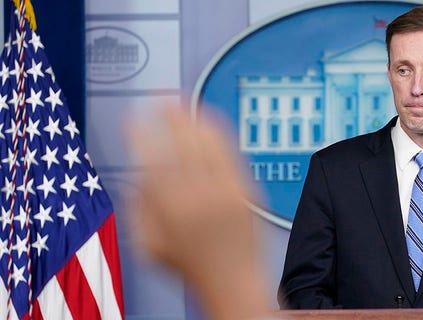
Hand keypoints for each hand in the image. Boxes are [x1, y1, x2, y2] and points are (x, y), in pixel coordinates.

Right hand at [125, 103, 268, 319]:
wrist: (234, 282)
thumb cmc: (190, 266)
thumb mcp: (148, 245)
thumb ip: (138, 208)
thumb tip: (136, 175)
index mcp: (170, 210)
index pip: (151, 159)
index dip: (139, 134)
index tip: (132, 119)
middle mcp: (200, 196)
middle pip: (183, 142)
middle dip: (170, 115)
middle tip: (162, 99)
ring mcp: (227, 191)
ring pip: (209, 142)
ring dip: (195, 117)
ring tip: (185, 103)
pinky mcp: (247, 190)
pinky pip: (232, 153)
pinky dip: (219, 132)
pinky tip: (210, 123)